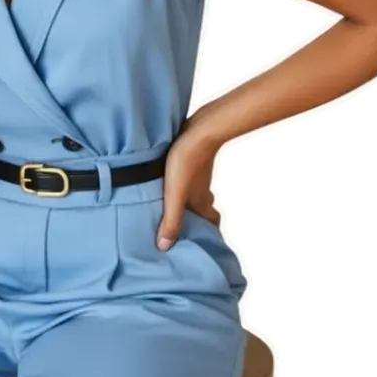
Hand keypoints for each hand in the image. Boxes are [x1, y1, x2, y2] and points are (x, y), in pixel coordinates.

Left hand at [156, 122, 221, 250]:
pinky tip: (169, 181)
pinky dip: (185, 184)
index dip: (209, 232)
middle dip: (197, 218)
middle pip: (205, 208)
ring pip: (198, 192)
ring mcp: (199, 175)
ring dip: (189, 200)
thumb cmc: (187, 161)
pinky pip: (191, 177)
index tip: (201, 241)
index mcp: (201, 202)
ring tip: (172, 205)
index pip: (212, 223)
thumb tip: (164, 247)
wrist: (200, 130)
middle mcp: (203, 190)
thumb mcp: (174, 195)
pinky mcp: (193, 160)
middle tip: (183, 224)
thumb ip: (170, 220)